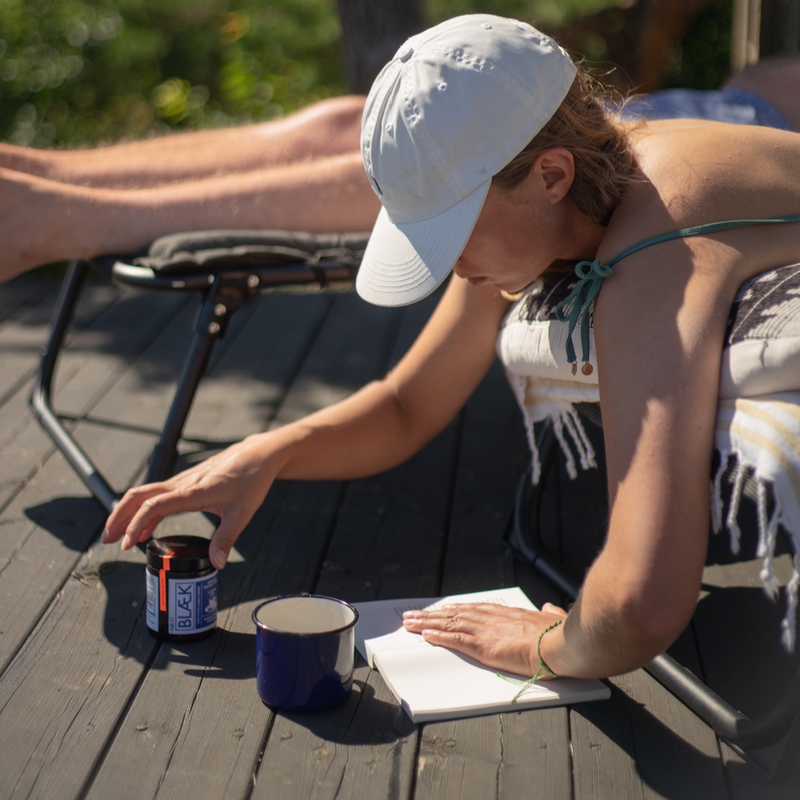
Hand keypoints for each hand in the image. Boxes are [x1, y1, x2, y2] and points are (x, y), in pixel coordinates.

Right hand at [102, 434, 278, 568]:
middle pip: (138, 496)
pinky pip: (157, 495)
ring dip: (127, 512)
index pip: (153, 506)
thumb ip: (226, 539)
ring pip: (144, 494)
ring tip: (116, 536)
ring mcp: (182, 481)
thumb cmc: (250, 479)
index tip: (127, 544)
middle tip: (107, 539)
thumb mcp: (241, 513)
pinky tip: (145, 528)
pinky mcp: (186, 482)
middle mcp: (182, 484)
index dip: (136, 525)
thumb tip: (217, 563)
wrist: (255, 455)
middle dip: (118, 517)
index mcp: (192, 492)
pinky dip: (144, 510)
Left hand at [402, 602, 567, 677]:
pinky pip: (456, 640)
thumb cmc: (562, 635)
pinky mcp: (485, 647)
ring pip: (450, 624)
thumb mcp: (554, 620)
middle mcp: (493, 619)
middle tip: (413, 615)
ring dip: (427, 623)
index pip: (474, 610)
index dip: (455, 609)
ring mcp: (487, 632)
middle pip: (455, 614)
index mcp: (508, 615)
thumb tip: (549, 608)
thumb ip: (548, 615)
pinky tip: (426, 635)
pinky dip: (439, 637)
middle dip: (432, 615)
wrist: (563, 644)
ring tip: (410, 623)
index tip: (441, 609)